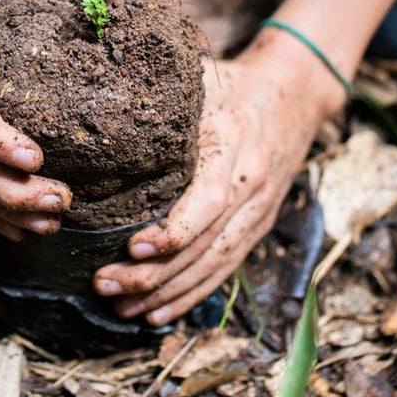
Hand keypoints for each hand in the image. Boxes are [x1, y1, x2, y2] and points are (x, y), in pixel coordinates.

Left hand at [92, 42, 345, 324]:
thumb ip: (163, 108)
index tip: (130, 247)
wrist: (295, 92)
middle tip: (104, 284)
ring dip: (168, 293)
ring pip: (214, 264)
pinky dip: (193, 294)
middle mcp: (252, 185)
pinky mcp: (259, 224)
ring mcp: (259, 210)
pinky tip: (159, 313)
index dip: (172, 232)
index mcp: (234, 145)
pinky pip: (226, 267)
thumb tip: (101, 120)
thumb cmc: (233, 83)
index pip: (208, 203)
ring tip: (123, 310)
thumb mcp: (200, 83)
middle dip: (154, 274)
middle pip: (205, 244)